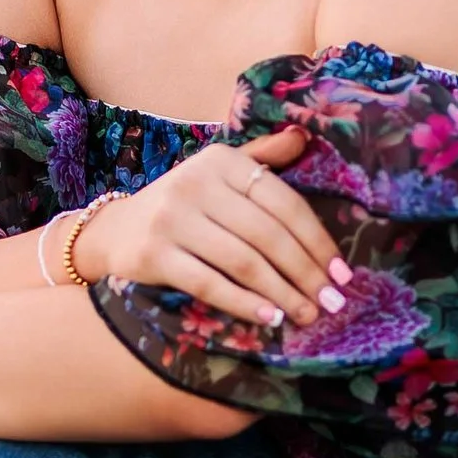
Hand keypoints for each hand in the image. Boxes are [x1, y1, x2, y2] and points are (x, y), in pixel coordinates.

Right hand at [75, 124, 353, 332]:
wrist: (116, 230)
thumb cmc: (183, 205)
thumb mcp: (219, 173)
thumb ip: (261, 157)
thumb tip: (304, 138)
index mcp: (222, 161)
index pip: (283, 202)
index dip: (317, 240)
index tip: (341, 273)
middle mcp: (196, 184)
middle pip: (267, 235)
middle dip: (306, 273)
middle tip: (331, 302)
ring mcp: (172, 219)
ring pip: (243, 262)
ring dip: (283, 293)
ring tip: (308, 315)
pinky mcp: (153, 254)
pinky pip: (210, 284)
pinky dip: (245, 304)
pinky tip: (271, 318)